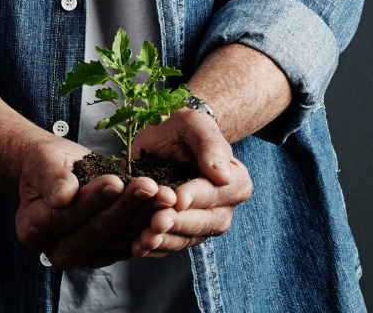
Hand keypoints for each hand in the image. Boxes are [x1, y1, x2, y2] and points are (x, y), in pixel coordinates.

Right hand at [15, 137, 177, 269]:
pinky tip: (160, 203)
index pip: (68, 217)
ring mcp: (82, 256)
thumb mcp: (41, 161)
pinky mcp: (104, 254)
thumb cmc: (46, 163)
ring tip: (160, 192)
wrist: (56, 171)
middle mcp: (56, 251)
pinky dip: (146, 224)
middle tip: (148, 185)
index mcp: (33, 229)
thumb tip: (63, 196)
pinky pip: (128, 242)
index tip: (116, 181)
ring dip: (141, 216)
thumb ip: (50, 178)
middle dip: (124, 207)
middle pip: (95, 231)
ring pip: (116, 239)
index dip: (94, 199)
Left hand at [128, 108, 252, 257]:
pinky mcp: (180, 232)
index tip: (176, 199)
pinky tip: (137, 246)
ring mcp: (201, 223)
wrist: (165, 136)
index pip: (215, 193)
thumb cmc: (184, 126)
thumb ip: (210, 146)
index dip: (195, 197)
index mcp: (235, 182)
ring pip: (186, 238)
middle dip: (178, 223)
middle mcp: (223, 208)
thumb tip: (224, 176)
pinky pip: (169, 245)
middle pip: (203, 222)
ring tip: (143, 239)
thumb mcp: (196, 124)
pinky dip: (154, 248)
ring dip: (164, 241)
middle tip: (156, 222)